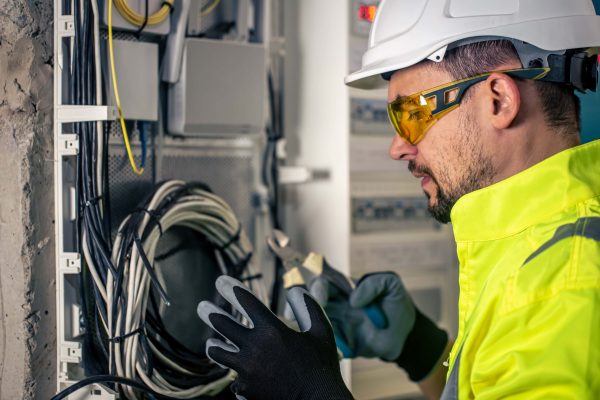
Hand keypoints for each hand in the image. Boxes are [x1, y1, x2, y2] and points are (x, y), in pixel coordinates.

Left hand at [197, 275, 353, 399]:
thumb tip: (295, 290)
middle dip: (211, 313)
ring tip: (211, 344)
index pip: (246, 302)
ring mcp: (247, 370)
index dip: (231, 289)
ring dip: (215, 347)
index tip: (221, 281)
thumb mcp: (322, 332)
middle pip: (224, 325)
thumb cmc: (322, 367)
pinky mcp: (245, 389)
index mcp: (272, 330)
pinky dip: (238, 378)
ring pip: (220, 353)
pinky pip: (235, 381)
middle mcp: (255, 348)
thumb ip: (308, 307)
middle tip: (202, 307)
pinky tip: (239, 378)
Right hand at [311, 272, 414, 359]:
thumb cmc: (397, 306)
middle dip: (300, 310)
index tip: (320, 302)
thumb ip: (374, 283)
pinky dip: (326, 348)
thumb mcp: (392, 285)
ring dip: (311, 331)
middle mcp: (333, 304)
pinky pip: (322, 346)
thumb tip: (353, 299)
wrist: (405, 336)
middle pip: (305, 302)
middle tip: (305, 321)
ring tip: (321, 340)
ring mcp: (333, 324)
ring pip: (308, 324)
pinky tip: (339, 353)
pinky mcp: (336, 344)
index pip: (321, 283)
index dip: (316, 291)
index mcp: (342, 288)